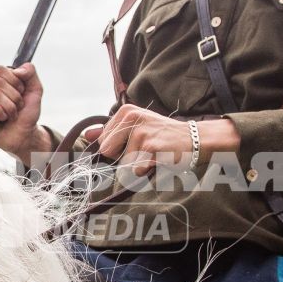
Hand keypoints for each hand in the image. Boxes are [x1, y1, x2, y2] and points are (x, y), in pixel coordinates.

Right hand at [0, 63, 48, 158]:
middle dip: (14, 96)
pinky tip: (2, 118)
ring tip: (12, 115)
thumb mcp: (35, 90)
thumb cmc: (27, 113)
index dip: (14, 80)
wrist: (25, 134)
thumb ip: (30, 73)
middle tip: (18, 106)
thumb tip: (17, 70)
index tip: (22, 91)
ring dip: (9, 107)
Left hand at [84, 105, 240, 175]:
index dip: (117, 149)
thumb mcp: (137, 126)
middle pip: (108, 152)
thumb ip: (110, 131)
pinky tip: (160, 158)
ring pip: (124, 163)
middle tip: (144, 150)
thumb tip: (87, 135)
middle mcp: (131, 119)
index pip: (103, 143)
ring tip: (154, 154)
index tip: (135, 144)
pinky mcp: (151, 147)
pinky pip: (137, 169)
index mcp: (126, 112)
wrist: (195, 139)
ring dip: (139, 164)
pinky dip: (148, 169)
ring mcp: (141, 133)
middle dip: (124, 158)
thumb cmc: (163, 135)